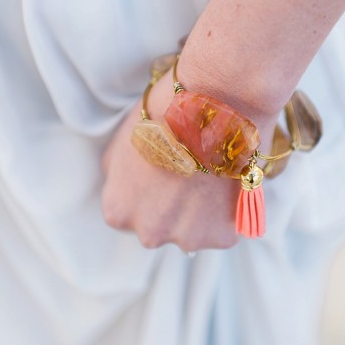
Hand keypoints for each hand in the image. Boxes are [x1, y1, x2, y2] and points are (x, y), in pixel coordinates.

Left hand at [101, 68, 276, 250]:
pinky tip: (227, 183)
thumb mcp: (121, 143)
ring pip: (192, 231)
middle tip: (188, 174)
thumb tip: (123, 184)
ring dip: (200, 213)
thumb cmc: (164, 115)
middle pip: (159, 226)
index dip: (147, 189)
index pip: (128, 212)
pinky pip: (223, 230)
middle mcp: (148, 233)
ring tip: (210, 176)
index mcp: (118, 212)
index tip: (162, 172)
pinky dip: (227, 213)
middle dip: (172, 207)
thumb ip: (117, 175)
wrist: (211, 106)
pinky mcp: (221, 236)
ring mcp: (186, 238)